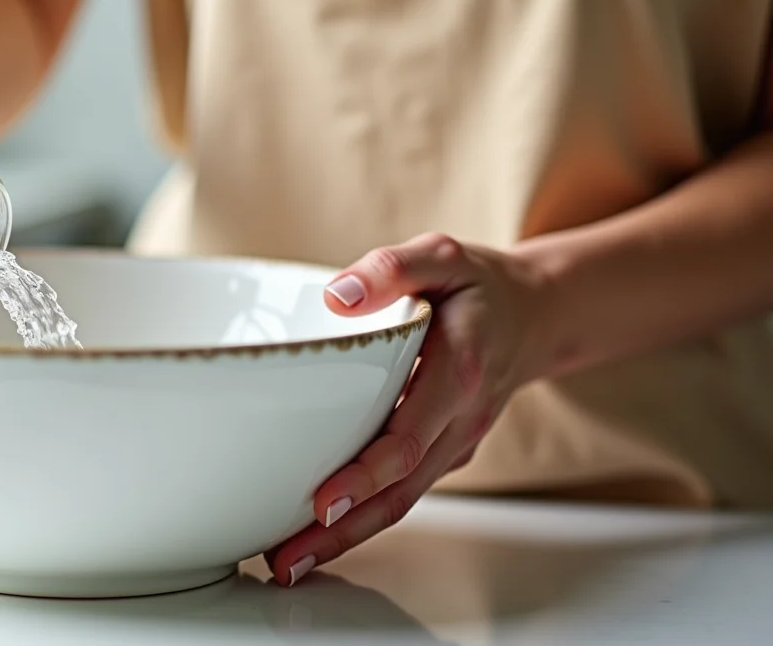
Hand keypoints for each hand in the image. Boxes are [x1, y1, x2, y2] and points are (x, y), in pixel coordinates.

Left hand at [267, 232, 550, 584]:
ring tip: (287, 562)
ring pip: (400, 501)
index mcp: (459, 374)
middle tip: (286, 559)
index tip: (322, 500)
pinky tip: (315, 533)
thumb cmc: (477, 286)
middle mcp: (459, 422)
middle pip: (400, 490)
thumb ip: (392, 269)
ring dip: (346, 537)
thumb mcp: (441, 257)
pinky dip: (362, 518)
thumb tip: (338, 296)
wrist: (534, 316)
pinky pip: (403, 491)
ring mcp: (452, 445)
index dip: (366, 474)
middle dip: (343, 530)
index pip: (409, 437)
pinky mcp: (439, 454)